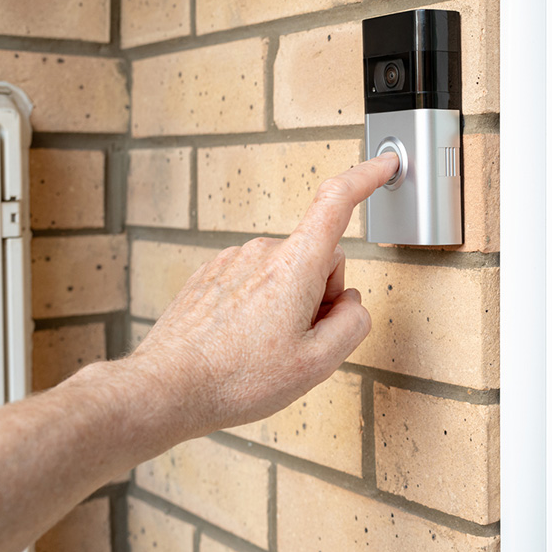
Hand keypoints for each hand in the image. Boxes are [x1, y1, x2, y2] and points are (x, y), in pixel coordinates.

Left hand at [121, 152, 398, 440]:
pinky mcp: (211, 274)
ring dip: (288, 304)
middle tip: (298, 341)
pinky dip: (259, 307)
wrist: (166, 389)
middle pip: (318, 258)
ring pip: (286, 273)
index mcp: (294, 265)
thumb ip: (353, 325)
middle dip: (321, 294)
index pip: (337, 202)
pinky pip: (254, 281)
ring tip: (263, 348)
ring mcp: (232, 260)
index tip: (385, 162)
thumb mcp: (317, 364)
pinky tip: (242, 342)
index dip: (366, 178)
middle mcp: (262, 251)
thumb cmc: (235, 379)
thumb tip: (351, 304)